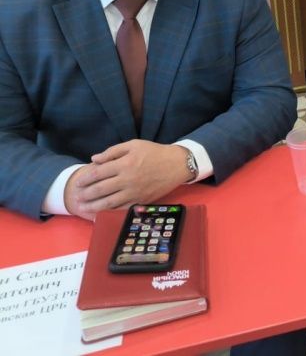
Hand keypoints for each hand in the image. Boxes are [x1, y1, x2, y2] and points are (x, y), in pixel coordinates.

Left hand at [64, 141, 190, 217]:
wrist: (177, 164)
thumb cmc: (154, 152)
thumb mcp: (134, 144)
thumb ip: (112, 151)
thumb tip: (94, 159)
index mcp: (125, 163)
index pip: (99, 173)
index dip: (85, 179)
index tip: (78, 182)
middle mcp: (128, 179)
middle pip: (101, 189)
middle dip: (86, 194)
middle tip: (77, 197)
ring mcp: (134, 192)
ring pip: (109, 202)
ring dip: (93, 206)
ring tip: (83, 208)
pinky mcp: (141, 200)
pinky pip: (122, 208)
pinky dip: (109, 212)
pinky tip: (100, 213)